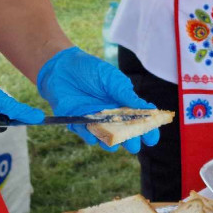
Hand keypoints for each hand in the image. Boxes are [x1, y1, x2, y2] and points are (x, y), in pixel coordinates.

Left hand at [37, 47, 158, 153]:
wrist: (61, 68)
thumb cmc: (90, 69)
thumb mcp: (111, 78)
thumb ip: (126, 94)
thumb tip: (148, 108)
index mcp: (123, 102)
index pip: (140, 119)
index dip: (148, 130)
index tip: (152, 139)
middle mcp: (111, 114)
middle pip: (125, 133)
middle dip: (131, 141)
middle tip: (133, 145)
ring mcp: (96, 120)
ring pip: (107, 138)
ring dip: (111, 143)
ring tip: (114, 143)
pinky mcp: (80, 123)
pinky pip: (87, 135)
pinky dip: (90, 136)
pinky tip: (92, 134)